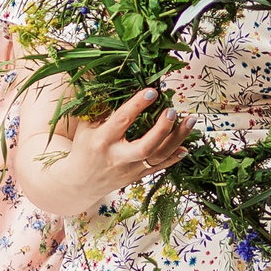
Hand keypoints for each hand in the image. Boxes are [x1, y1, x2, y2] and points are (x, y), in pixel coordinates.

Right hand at [44, 88, 192, 204]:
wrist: (80, 183)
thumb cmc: (84, 148)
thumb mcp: (86, 127)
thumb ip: (103, 110)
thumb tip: (122, 87)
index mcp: (102, 140)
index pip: (122, 121)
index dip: (137, 105)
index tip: (152, 91)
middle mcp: (118, 157)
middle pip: (145, 146)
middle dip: (161, 129)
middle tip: (172, 111)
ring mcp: (130, 169)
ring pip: (157, 156)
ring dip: (177, 139)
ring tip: (190, 121)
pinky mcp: (138, 176)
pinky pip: (159, 167)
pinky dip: (174, 157)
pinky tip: (187, 146)